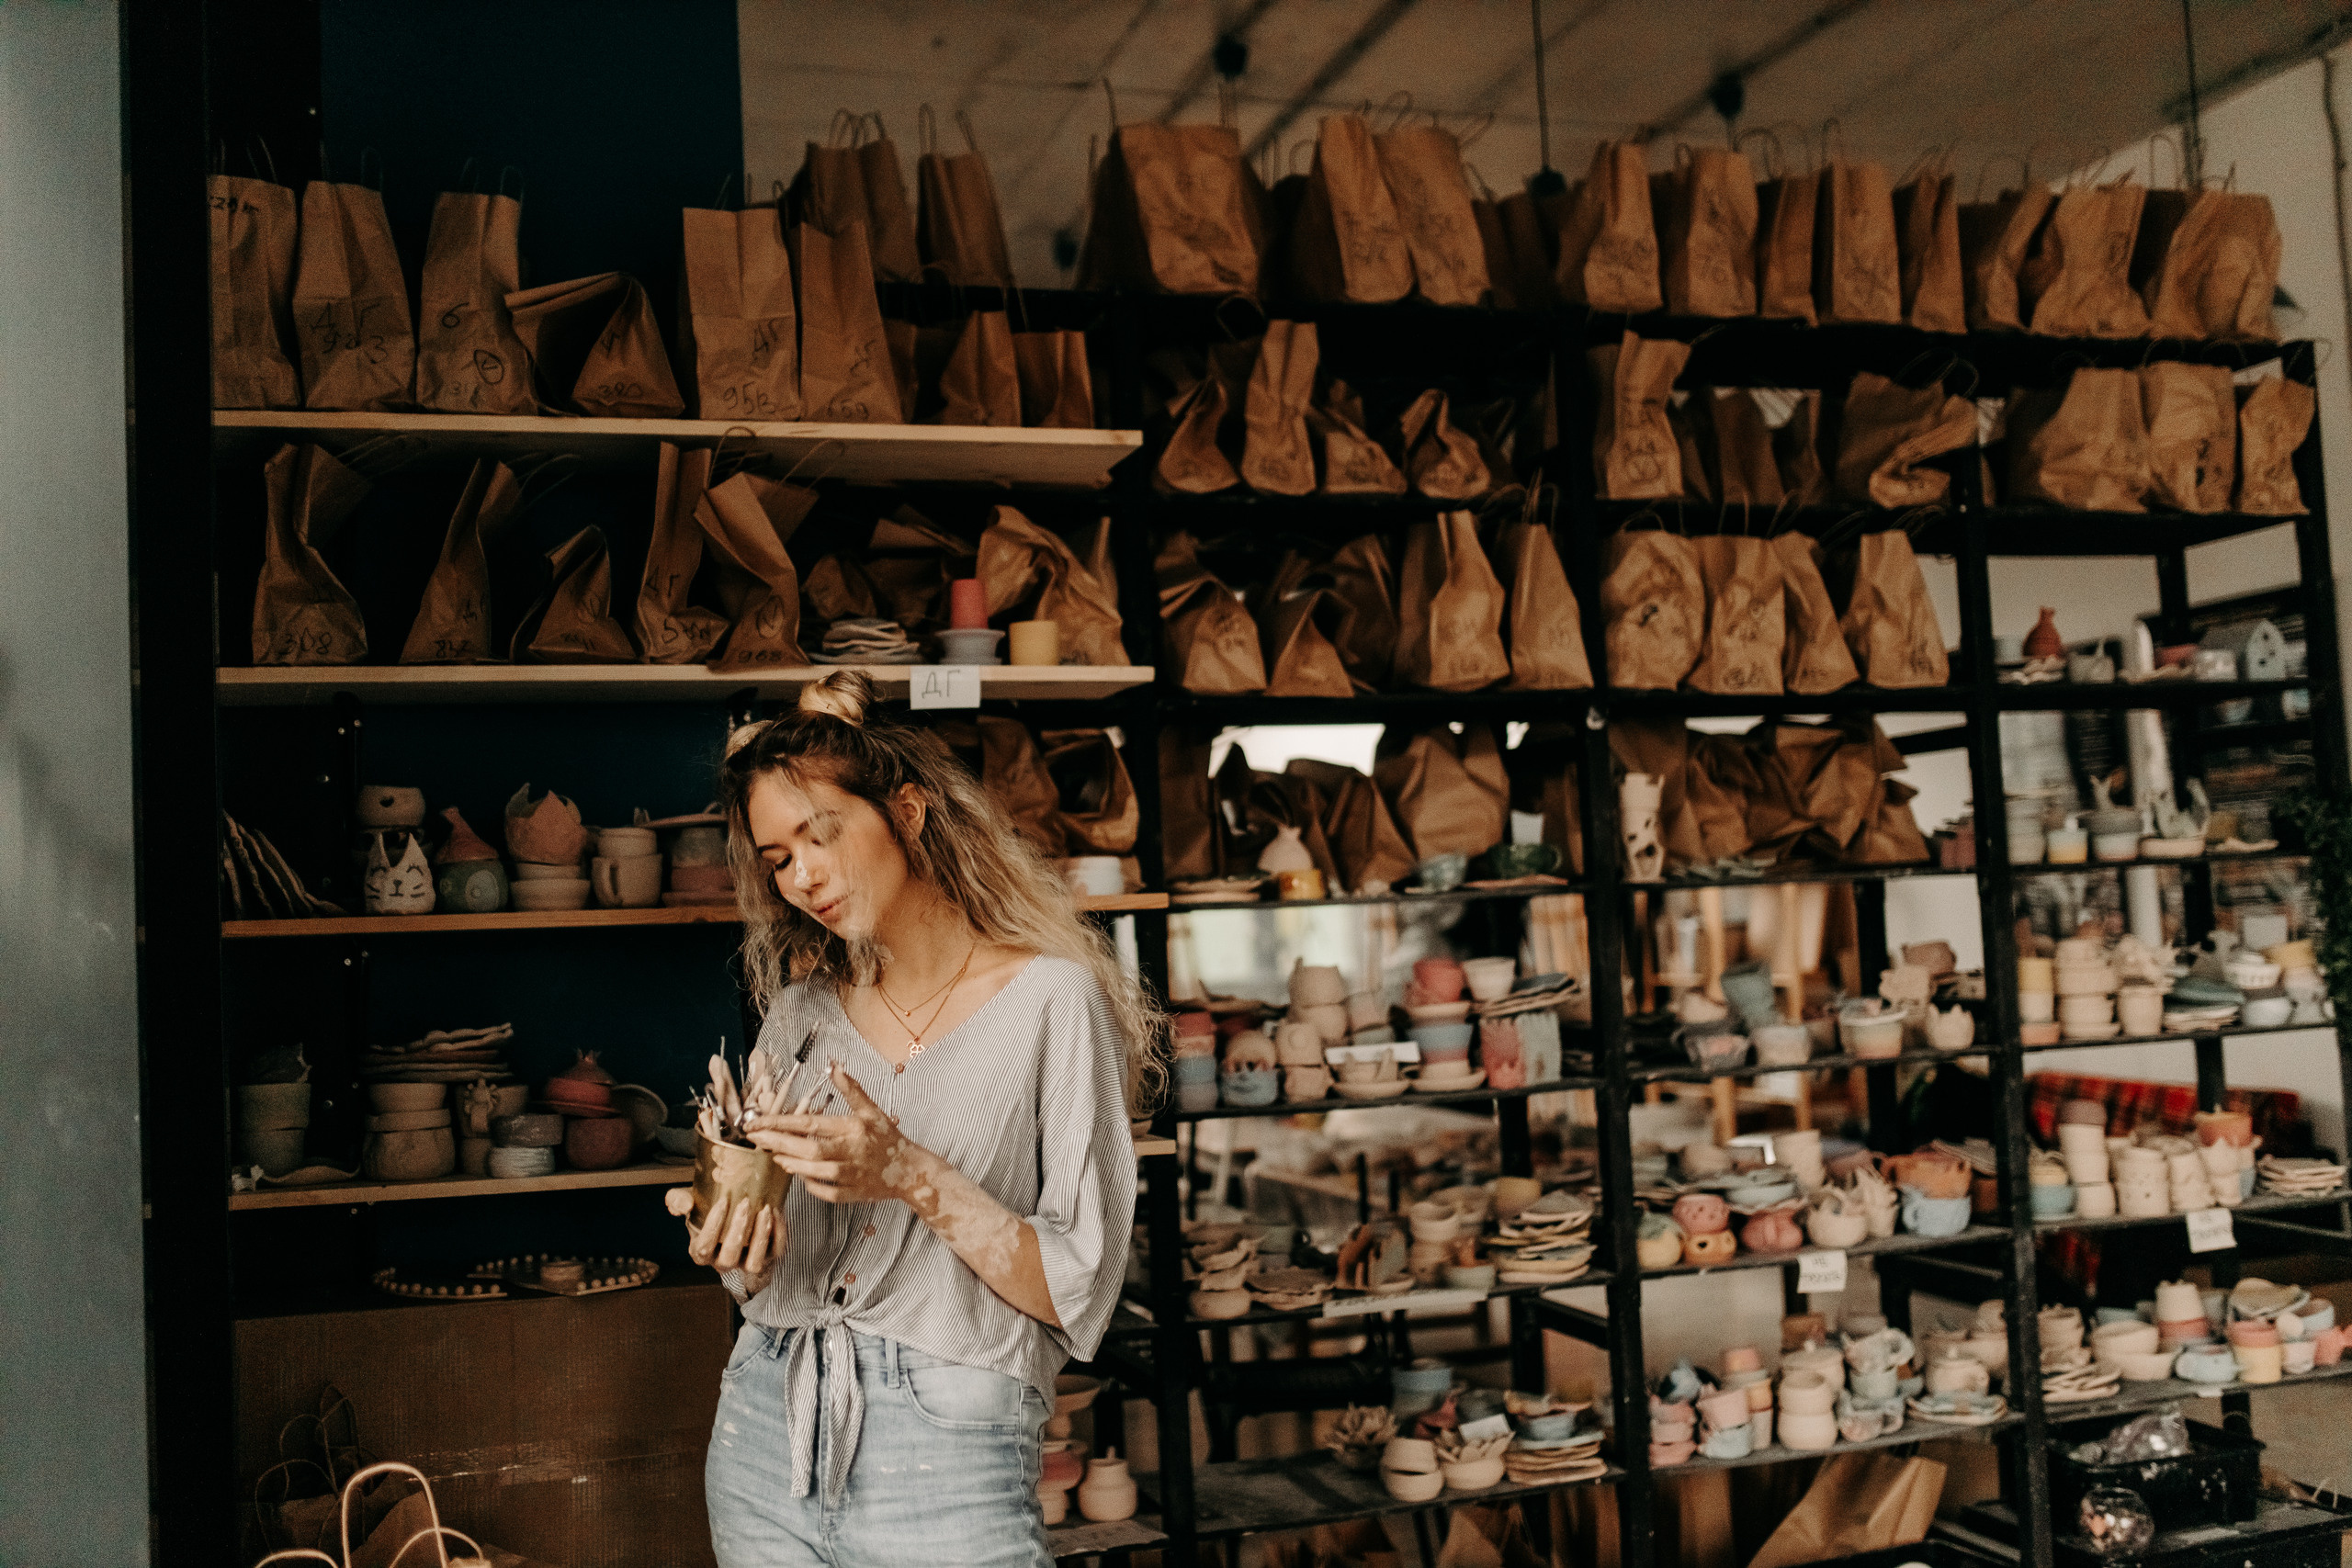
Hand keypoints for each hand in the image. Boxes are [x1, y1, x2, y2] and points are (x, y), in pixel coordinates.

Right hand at [665, 1185, 781, 1293]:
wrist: (735, 1212)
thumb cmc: (709, 1209)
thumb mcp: (690, 1202)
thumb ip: (678, 1200)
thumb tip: (683, 1205)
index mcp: (701, 1251)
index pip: (704, 1247)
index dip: (713, 1226)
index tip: (723, 1201)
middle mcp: (723, 1262)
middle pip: (729, 1257)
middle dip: (738, 1230)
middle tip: (745, 1203)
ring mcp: (746, 1262)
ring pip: (754, 1262)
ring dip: (760, 1237)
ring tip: (765, 1210)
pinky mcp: (768, 1257)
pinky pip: (776, 1252)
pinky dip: (779, 1234)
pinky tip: (777, 1213)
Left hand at [749, 1061, 937, 1207]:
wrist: (910, 1171)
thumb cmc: (888, 1138)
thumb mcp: (871, 1110)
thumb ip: (851, 1089)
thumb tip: (834, 1065)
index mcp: (851, 1128)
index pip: (809, 1123)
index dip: (779, 1122)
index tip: (757, 1121)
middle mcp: (849, 1151)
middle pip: (805, 1148)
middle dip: (776, 1142)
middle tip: (754, 1137)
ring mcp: (850, 1175)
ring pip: (812, 1171)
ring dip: (789, 1162)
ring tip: (773, 1154)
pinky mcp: (852, 1194)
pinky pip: (824, 1192)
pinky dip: (809, 1184)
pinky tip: (800, 1174)